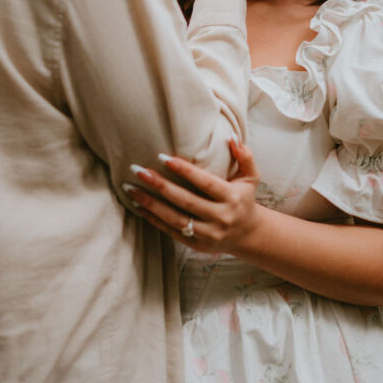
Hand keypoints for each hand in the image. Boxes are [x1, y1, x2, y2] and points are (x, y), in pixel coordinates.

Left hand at [122, 139, 261, 254]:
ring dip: (150, 204)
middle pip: (185, 201)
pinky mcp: (197, 245)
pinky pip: (171, 231)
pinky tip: (138, 206)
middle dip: (160, 185)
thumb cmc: (245, 199)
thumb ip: (245, 156)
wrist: (248, 235)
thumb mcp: (251, 177)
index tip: (162, 157)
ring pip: (174, 219)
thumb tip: (231, 137)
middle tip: (138, 170)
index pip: (205, 183)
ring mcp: (208, 235)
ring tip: (130, 188)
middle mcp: (220, 218)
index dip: (184, 170)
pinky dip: (153, 219)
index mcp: (232, 199)